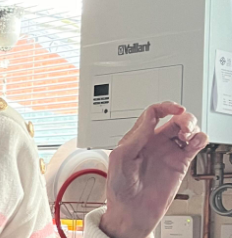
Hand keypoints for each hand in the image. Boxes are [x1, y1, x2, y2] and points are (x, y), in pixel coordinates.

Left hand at [99, 102, 207, 237]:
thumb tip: (148, 122)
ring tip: (188, 137)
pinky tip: (195, 143)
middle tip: (185, 126)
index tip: (176, 109)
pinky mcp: (180, 164)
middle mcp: (154, 142)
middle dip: (183, 117)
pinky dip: (200, 140)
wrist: (131, 211)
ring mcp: (168, 152)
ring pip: (186, 130)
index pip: (153, 114)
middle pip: (174, 119)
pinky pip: (194, 146)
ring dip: (192, 127)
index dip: (165, 107)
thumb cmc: (120, 187)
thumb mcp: (119, 159)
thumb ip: (134, 139)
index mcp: (137, 137)